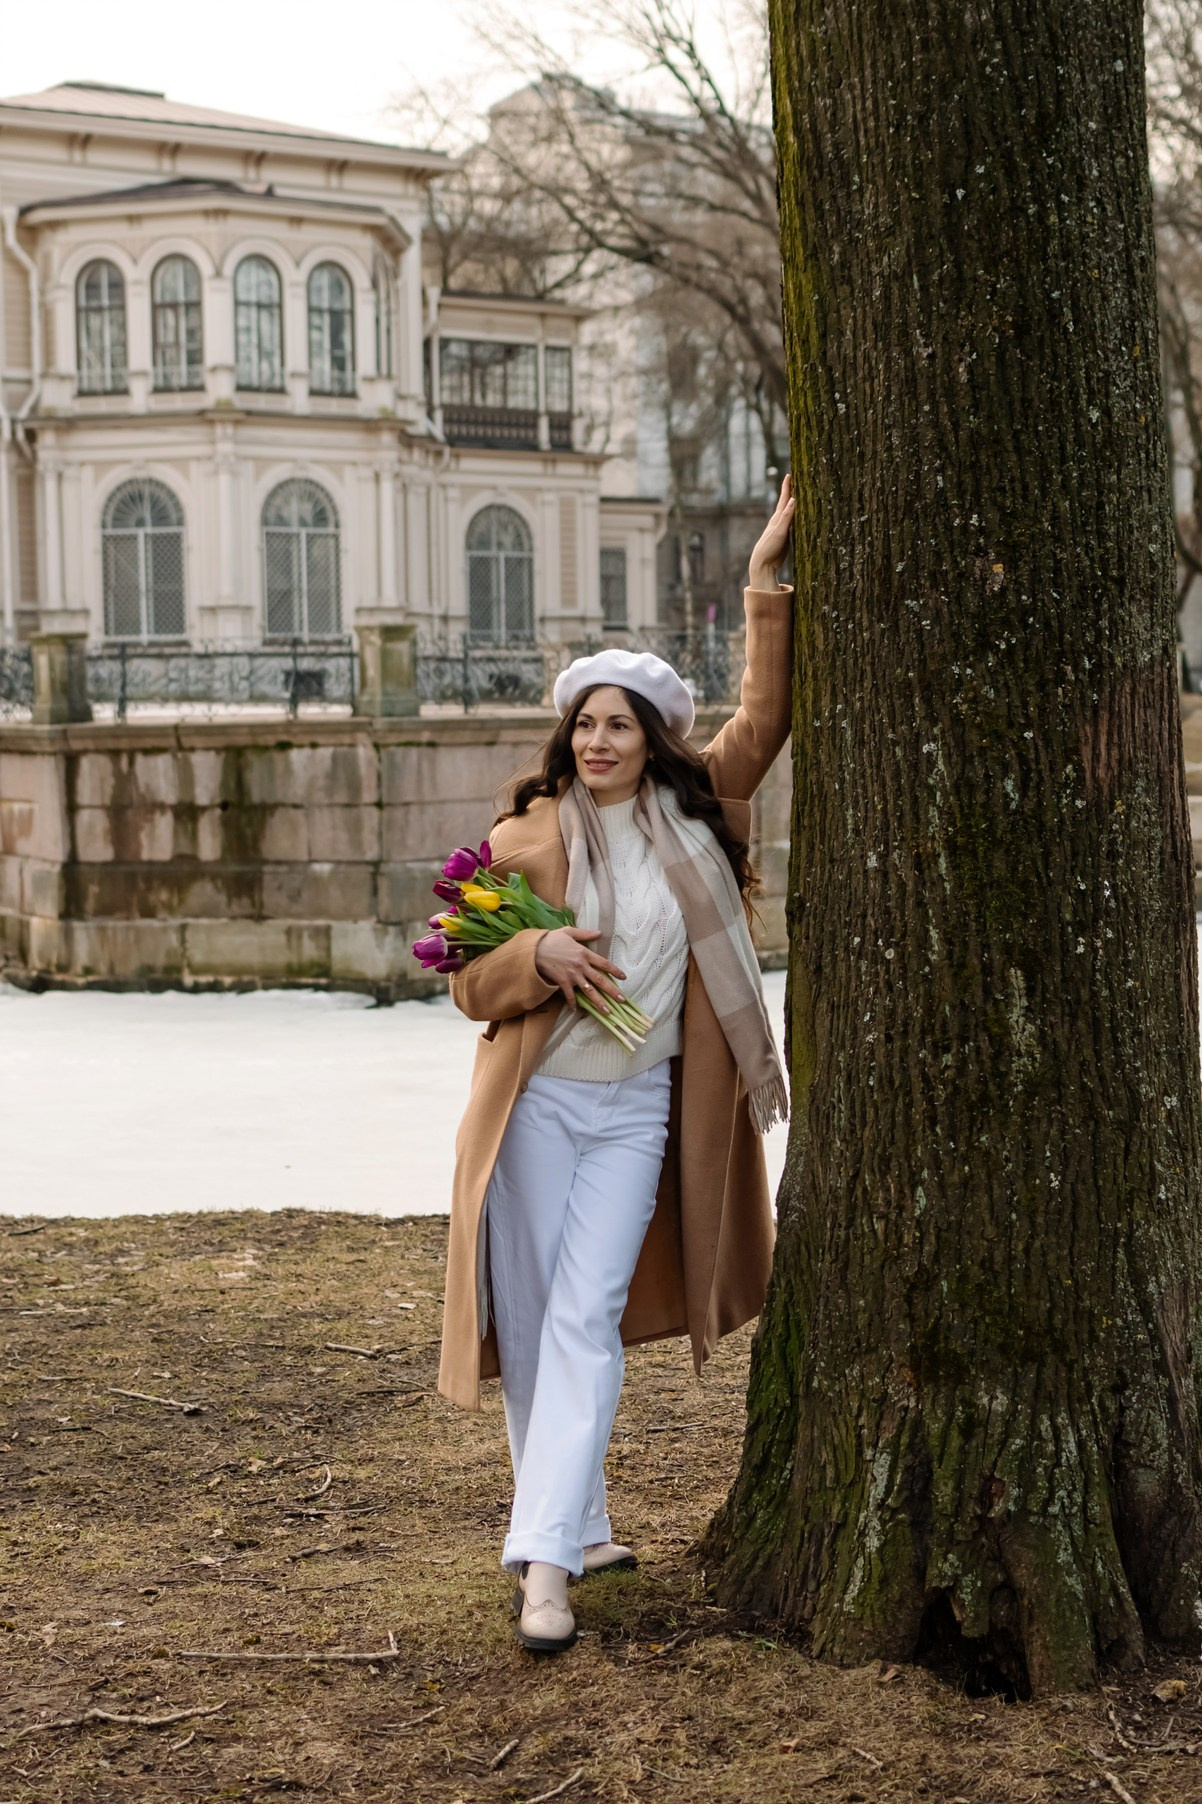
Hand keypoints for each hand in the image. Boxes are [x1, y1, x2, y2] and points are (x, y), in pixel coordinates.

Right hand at [534, 927, 625, 1010]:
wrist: (534, 949)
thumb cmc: (551, 939)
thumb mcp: (569, 932)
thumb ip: (585, 934)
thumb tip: (600, 933)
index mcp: (584, 953)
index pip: (604, 963)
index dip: (615, 970)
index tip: (623, 977)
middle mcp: (581, 966)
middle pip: (600, 980)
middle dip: (612, 991)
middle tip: (622, 1000)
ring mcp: (572, 976)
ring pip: (589, 991)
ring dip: (598, 1002)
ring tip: (608, 1012)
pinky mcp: (562, 982)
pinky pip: (570, 996)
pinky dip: (573, 1003)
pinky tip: (576, 1010)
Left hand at [748, 473, 794, 589]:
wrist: (763, 564)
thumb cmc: (769, 548)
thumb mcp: (779, 532)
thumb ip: (787, 517)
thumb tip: (793, 499)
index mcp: (777, 518)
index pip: (784, 499)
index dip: (787, 487)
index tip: (789, 474)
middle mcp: (779, 522)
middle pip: (786, 503)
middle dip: (790, 492)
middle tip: (795, 480)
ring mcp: (782, 529)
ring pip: (789, 513)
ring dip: (793, 504)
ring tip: (798, 495)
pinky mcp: (785, 538)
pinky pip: (792, 524)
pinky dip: (795, 517)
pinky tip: (798, 517)